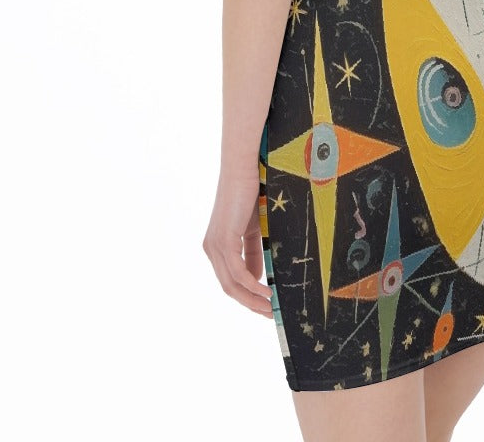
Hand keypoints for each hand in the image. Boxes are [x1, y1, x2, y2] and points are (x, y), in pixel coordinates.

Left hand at [202, 170, 273, 317]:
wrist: (243, 169)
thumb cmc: (249, 193)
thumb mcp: (253, 229)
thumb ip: (253, 253)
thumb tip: (260, 277)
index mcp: (217, 247)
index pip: (231, 281)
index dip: (248, 297)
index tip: (266, 306)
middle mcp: (212, 249)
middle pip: (229, 288)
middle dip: (250, 304)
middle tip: (270, 314)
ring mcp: (215, 246)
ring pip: (232, 284)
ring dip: (253, 300)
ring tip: (271, 308)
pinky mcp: (224, 240)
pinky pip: (238, 273)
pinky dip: (253, 286)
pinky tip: (268, 291)